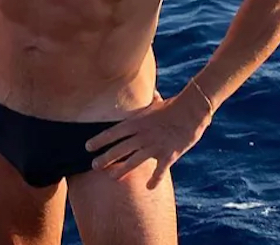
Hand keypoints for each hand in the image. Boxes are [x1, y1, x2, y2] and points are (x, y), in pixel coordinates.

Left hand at [85, 86, 212, 189]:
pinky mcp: (168, 155)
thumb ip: (151, 100)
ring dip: (121, 170)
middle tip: (94, 166)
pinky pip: (159, 171)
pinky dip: (154, 180)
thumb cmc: (174, 105)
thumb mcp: (158, 102)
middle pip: (119, 149)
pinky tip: (148, 187)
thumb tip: (151, 92)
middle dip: (105, 158)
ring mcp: (154, 146)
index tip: (87, 146)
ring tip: (111, 177)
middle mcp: (143, 135)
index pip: (113, 132)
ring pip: (133, 161)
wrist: (192, 110)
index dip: (99, 140)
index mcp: (138, 122)